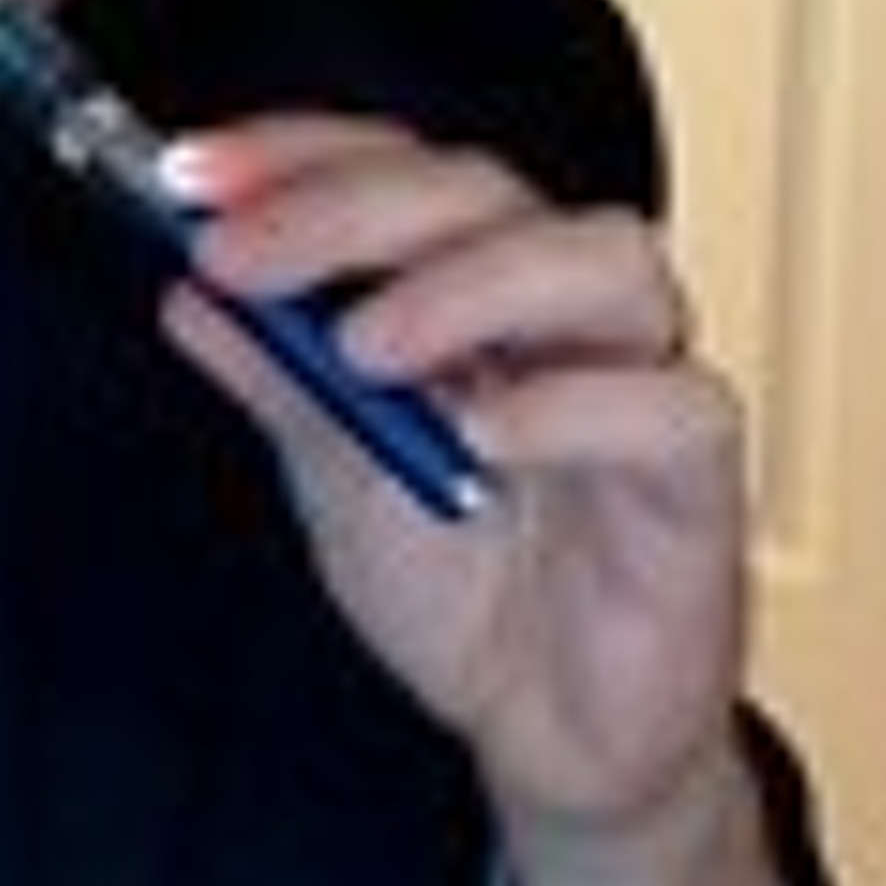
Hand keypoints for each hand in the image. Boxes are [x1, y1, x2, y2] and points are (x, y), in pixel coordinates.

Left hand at [165, 114, 781, 885]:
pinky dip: (571, 406)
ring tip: (362, 345)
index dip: (295, 153)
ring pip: (601, 259)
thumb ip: (271, 373)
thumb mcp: (329, 466)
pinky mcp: (697, 480)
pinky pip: (673, 406)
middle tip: (244, 255)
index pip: (395, 164)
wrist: (542, 732)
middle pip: (484, 190)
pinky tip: (481, 434)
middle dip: (348, 208)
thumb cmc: (462, 583)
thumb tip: (188, 292)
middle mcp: (562, 309)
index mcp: (472, 283)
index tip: (192, 177)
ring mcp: (639, 380)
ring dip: (466, 283)